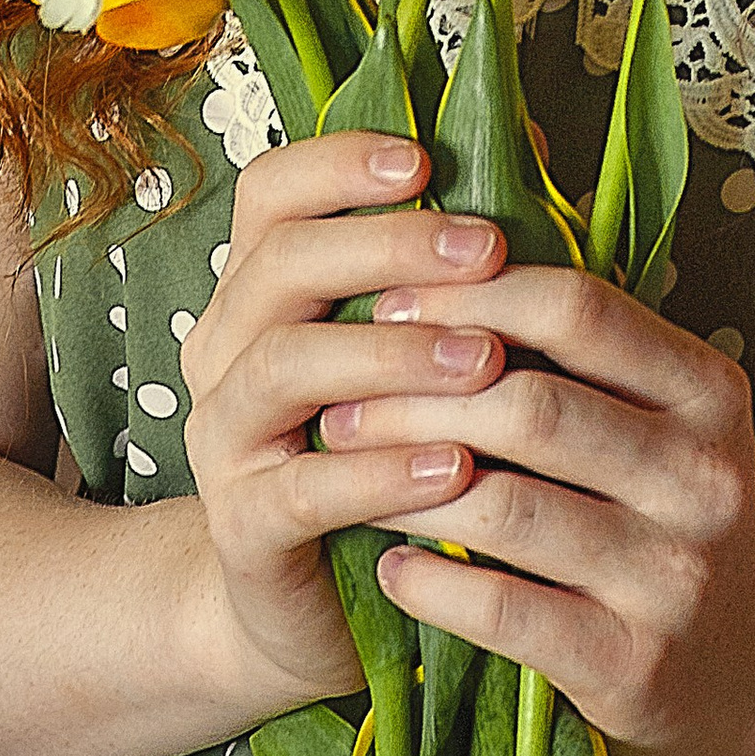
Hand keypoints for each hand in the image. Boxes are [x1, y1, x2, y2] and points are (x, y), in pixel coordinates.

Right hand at [177, 131, 507, 710]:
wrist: (318, 611)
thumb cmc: (387, 453)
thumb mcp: (415, 348)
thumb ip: (454, 261)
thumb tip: (529, 144)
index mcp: (260, 290)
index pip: (271, 193)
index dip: (339, 165)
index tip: (425, 161)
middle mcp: (225, 351)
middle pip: (281, 263)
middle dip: (389, 247)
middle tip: (488, 248)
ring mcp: (225, 442)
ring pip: (284, 366)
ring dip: (391, 353)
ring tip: (485, 360)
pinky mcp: (243, 531)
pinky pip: (300, 488)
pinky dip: (379, 471)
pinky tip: (454, 467)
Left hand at [325, 260, 754, 755]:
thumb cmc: (668, 511)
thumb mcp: (664, 414)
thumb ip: (583, 347)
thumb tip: (438, 259)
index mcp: (708, 391)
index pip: (578, 311)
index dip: (471, 297)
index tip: (388, 303)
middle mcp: (702, 477)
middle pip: (531, 407)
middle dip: (415, 396)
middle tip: (338, 397)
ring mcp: (671, 577)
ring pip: (506, 507)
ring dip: (401, 485)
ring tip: (344, 473)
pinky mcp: (631, 667)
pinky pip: (504, 611)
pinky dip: (432, 582)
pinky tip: (392, 565)